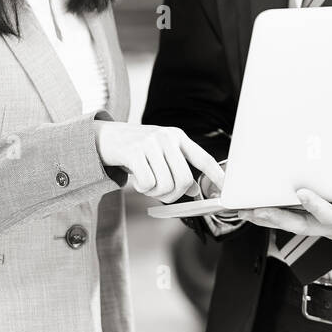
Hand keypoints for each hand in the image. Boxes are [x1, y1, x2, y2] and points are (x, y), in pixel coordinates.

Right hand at [94, 123, 224, 202]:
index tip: (226, 189)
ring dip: (154, 193)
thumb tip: (194, 190)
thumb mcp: (160, 154)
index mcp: (178, 137)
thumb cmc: (136, 149)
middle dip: (173, 195)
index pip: (203, 158)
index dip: (216, 174)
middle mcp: (167, 137)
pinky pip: (147, 183)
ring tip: (146, 182)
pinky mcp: (133, 152)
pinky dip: (142, 188)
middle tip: (162, 194)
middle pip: (183, 179)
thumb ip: (177, 169)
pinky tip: (136, 178)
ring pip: (165, 185)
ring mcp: (150, 143)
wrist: (104, 137)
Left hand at [239, 176, 331, 258]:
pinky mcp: (331, 225)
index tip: (302, 193)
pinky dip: (282, 215)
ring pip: (297, 223)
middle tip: (251, 209)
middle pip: (302, 223)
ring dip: (271, 217)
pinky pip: (302, 221)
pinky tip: (268, 209)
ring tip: (246, 209)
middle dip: (275, 216)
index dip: (316, 206)